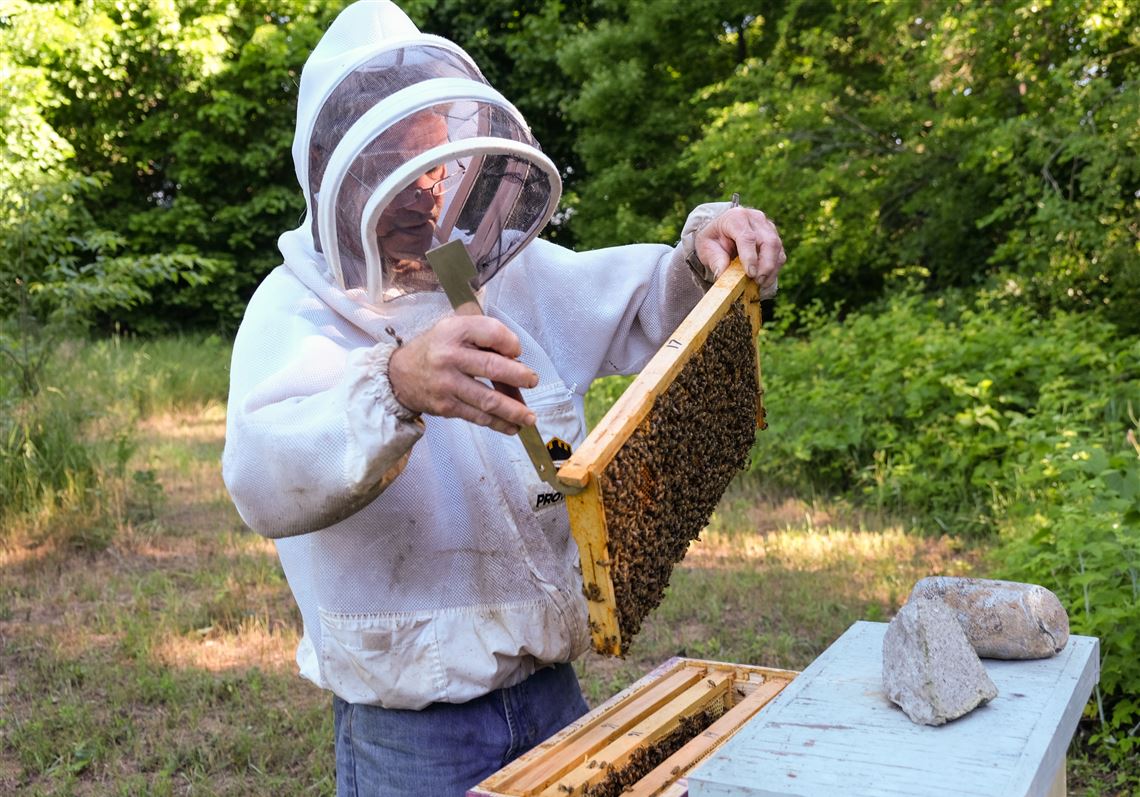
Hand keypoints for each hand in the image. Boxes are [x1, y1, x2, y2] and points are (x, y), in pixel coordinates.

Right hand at [388, 315, 537, 434]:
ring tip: (529, 416)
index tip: (517, 352)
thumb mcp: (454, 329)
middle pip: (492, 367)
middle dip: (519, 376)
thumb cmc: (436, 349)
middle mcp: (449, 356)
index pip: (490, 332)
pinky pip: (478, 416)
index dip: (510, 342)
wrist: (400, 375)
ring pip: (488, 399)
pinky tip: (512, 426)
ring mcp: (447, 384)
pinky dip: (498, 423)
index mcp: (454, 331)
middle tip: (532, 381)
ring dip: (514, 410)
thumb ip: (483, 337)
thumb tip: (516, 361)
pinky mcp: (446, 406)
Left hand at [694, 207, 785, 295]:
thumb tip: (723, 277)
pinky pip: (779, 253)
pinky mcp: (774, 236)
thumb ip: (716, 261)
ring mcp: (767, 226)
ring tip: (761, 284)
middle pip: (768, 241)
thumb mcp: (707, 248)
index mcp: (736, 218)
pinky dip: (774, 268)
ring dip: (772, 269)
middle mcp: (755, 218)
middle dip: (766, 265)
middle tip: (758, 281)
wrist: (720, 231)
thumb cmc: (714, 240)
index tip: (750, 274)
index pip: (747, 237)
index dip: (750, 257)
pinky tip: (765, 279)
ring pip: (777, 247)